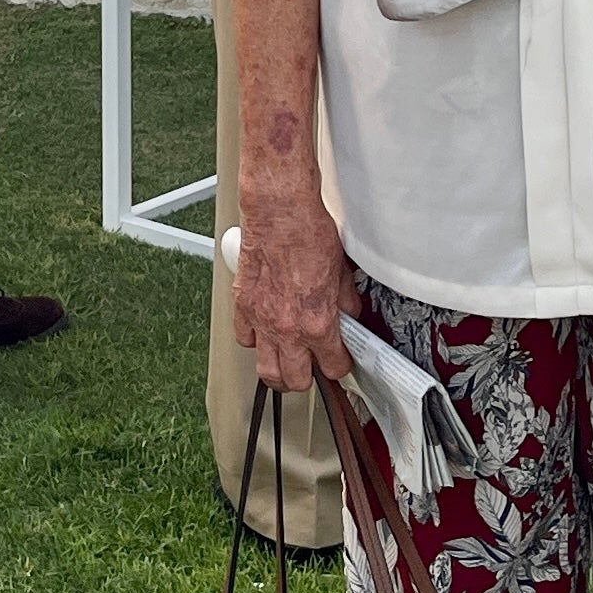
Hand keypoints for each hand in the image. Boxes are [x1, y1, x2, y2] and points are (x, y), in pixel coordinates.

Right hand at [234, 183, 359, 391]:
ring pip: (266, 371)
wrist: (280, 212)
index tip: (340, 362)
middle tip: (314, 368)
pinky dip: (255, 342)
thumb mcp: (341, 272)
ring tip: (287, 366)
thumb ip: (345, 302)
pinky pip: (245, 339)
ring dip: (279, 373)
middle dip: (309, 379)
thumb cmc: (308, 233)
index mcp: (318, 322)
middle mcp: (288, 328)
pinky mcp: (243, 305)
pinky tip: (264, 334)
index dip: (340, 366)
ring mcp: (262, 319)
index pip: (333, 366)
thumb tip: (349, 315)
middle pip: (296, 380)